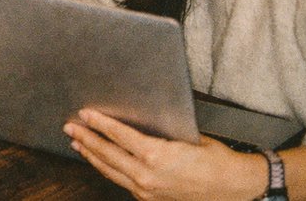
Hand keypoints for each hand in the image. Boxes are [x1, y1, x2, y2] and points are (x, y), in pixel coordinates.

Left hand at [64, 109, 265, 199]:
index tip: (85, 113)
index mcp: (156, 157)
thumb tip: (140, 121)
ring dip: (92, 155)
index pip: (119, 136)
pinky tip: (99, 161)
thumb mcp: (187, 138)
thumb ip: (160, 134)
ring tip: (77, 143)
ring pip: (110, 171)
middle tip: (70, 127)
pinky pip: (121, 181)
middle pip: (107, 154)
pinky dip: (107, 169)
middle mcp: (147, 176)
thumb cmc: (216, 160)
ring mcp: (146, 190)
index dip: (99, 123)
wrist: (235, 190)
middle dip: (86, 139)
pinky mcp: (149, 198)